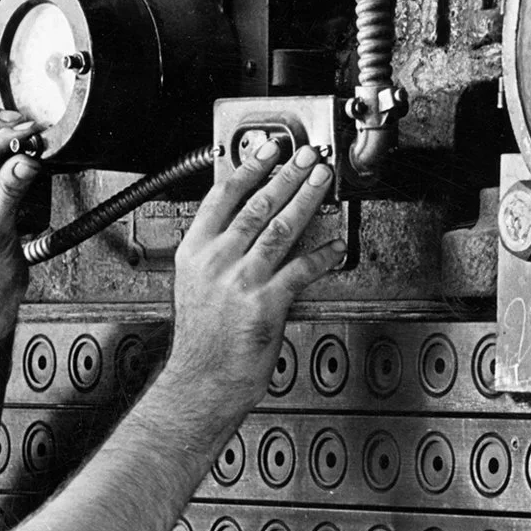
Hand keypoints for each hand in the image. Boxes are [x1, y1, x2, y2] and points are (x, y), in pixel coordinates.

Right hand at [168, 143, 340, 414]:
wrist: (202, 381)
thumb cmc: (201, 341)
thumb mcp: (194, 286)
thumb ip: (215, 254)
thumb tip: (244, 226)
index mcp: (194, 253)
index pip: (222, 197)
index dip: (249, 167)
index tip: (268, 149)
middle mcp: (216, 262)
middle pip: (258, 205)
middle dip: (288, 175)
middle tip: (307, 157)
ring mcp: (242, 281)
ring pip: (281, 228)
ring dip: (307, 200)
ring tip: (322, 181)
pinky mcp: (266, 304)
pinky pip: (301, 269)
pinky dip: (322, 254)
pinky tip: (335, 244)